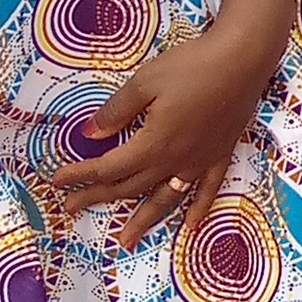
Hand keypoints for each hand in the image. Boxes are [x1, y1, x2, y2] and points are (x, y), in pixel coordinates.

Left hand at [43, 16, 277, 248]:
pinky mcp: (220, 154)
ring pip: (166, 198)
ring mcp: (199, 161)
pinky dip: (198, 208)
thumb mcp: (145, 82)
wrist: (243, 61)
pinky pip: (208, 189)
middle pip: (130, 187)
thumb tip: (91, 134)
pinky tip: (191, 224)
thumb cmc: (191, 66)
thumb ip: (117, 111)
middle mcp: (174, 161)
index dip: (81, 175)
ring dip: (144, 220)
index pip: (109, 167)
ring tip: (127, 241)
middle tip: (73, 207)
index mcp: (153, 144)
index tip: (58, 180)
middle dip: (98, 197)